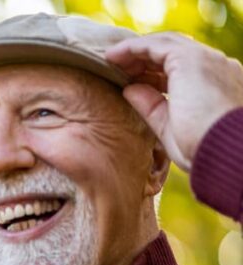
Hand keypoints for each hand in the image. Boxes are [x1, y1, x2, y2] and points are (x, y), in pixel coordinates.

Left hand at [106, 32, 242, 172]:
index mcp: (217, 83)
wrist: (223, 150)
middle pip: (173, 51)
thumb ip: (152, 106)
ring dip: (136, 51)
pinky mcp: (190, 59)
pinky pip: (156, 45)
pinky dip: (132, 48)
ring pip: (164, 44)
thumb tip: (129, 90)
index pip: (183, 68)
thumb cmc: (202, 148)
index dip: (154, 72)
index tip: (131, 80)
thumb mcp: (171, 126)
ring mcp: (205, 59)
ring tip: (111, 60)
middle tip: (117, 67)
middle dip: (143, 58)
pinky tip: (113, 57)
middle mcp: (214, 66)